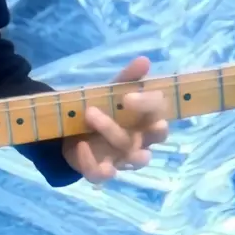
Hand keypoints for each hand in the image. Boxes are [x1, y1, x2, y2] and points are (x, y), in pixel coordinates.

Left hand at [63, 57, 169, 183]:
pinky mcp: (103, 170)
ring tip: (90, 117)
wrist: (73, 133)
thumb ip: (127, 78)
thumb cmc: (103, 111)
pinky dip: (92, 162)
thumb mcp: (110, 92)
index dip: (149, 104)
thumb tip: (144, 60)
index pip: (161, 112)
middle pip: (156, 137)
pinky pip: (104, 174)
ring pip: (135, 157)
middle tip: (107, 108)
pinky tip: (81, 145)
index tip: (128, 97)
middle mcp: (142, 140)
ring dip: (113, 136)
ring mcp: (124, 158)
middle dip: (136, 120)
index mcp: (147, 120)